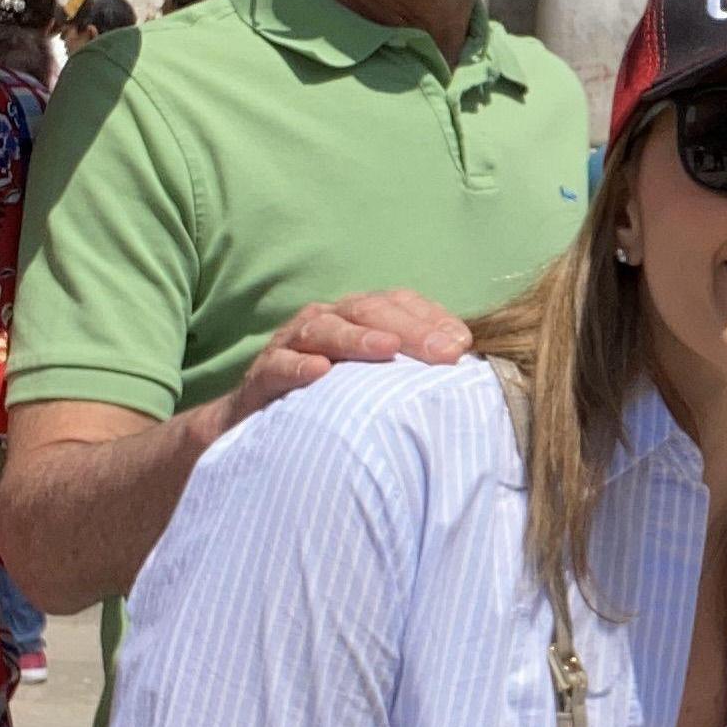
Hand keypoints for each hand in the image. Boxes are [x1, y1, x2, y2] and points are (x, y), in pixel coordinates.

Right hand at [206, 293, 471, 442]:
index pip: (399, 304)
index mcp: (357, 317)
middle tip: (446, 353)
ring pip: (325, 329)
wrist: (258, 423)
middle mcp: (326, 320)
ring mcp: (292, 344)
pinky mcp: (262, 375)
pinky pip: (279, 366)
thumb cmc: (330, 399)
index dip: (431, 318)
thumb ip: (412, 372)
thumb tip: (468, 376)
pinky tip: (321, 373)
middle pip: (369, 311)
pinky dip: (299, 367)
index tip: (464, 344)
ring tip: (388, 350)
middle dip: (410, 330)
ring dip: (358, 338)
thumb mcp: (372, 380)